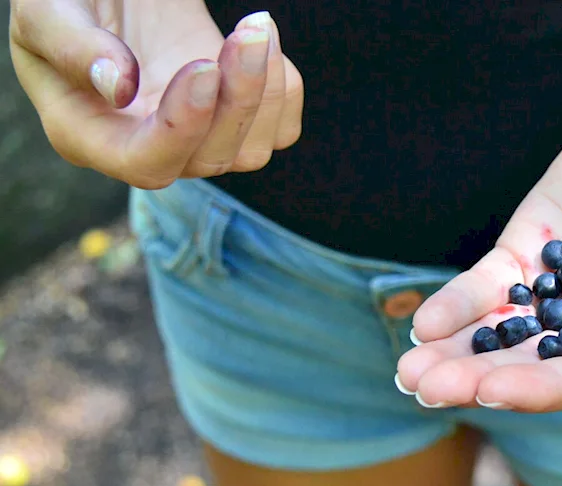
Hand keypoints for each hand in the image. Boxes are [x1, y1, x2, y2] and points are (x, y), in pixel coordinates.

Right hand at [9, 0, 302, 188]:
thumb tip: (119, 88)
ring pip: (252, 151)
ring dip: (266, 92)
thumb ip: (71, 46)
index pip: (145, 163)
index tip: (204, 67)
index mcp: (88, 134)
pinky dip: (284, 92)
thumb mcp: (45, 10)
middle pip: (208, 159)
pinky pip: (278, 131)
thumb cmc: (67, 0)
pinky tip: (265, 43)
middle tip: (248, 33)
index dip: (182, 127)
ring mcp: (195, 139)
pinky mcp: (233, 121)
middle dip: (238, 99)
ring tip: (256, 28)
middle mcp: (146, 148)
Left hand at [396, 105, 561, 411]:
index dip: (540, 387)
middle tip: (426, 389)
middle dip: (479, 379)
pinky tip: (424, 325)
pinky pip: (485, 291)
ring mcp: (553, 300)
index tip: (493, 389)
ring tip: (409, 374)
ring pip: (500, 337)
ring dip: (455, 357)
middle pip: (530, 368)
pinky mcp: (524, 262)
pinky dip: (456, 307)